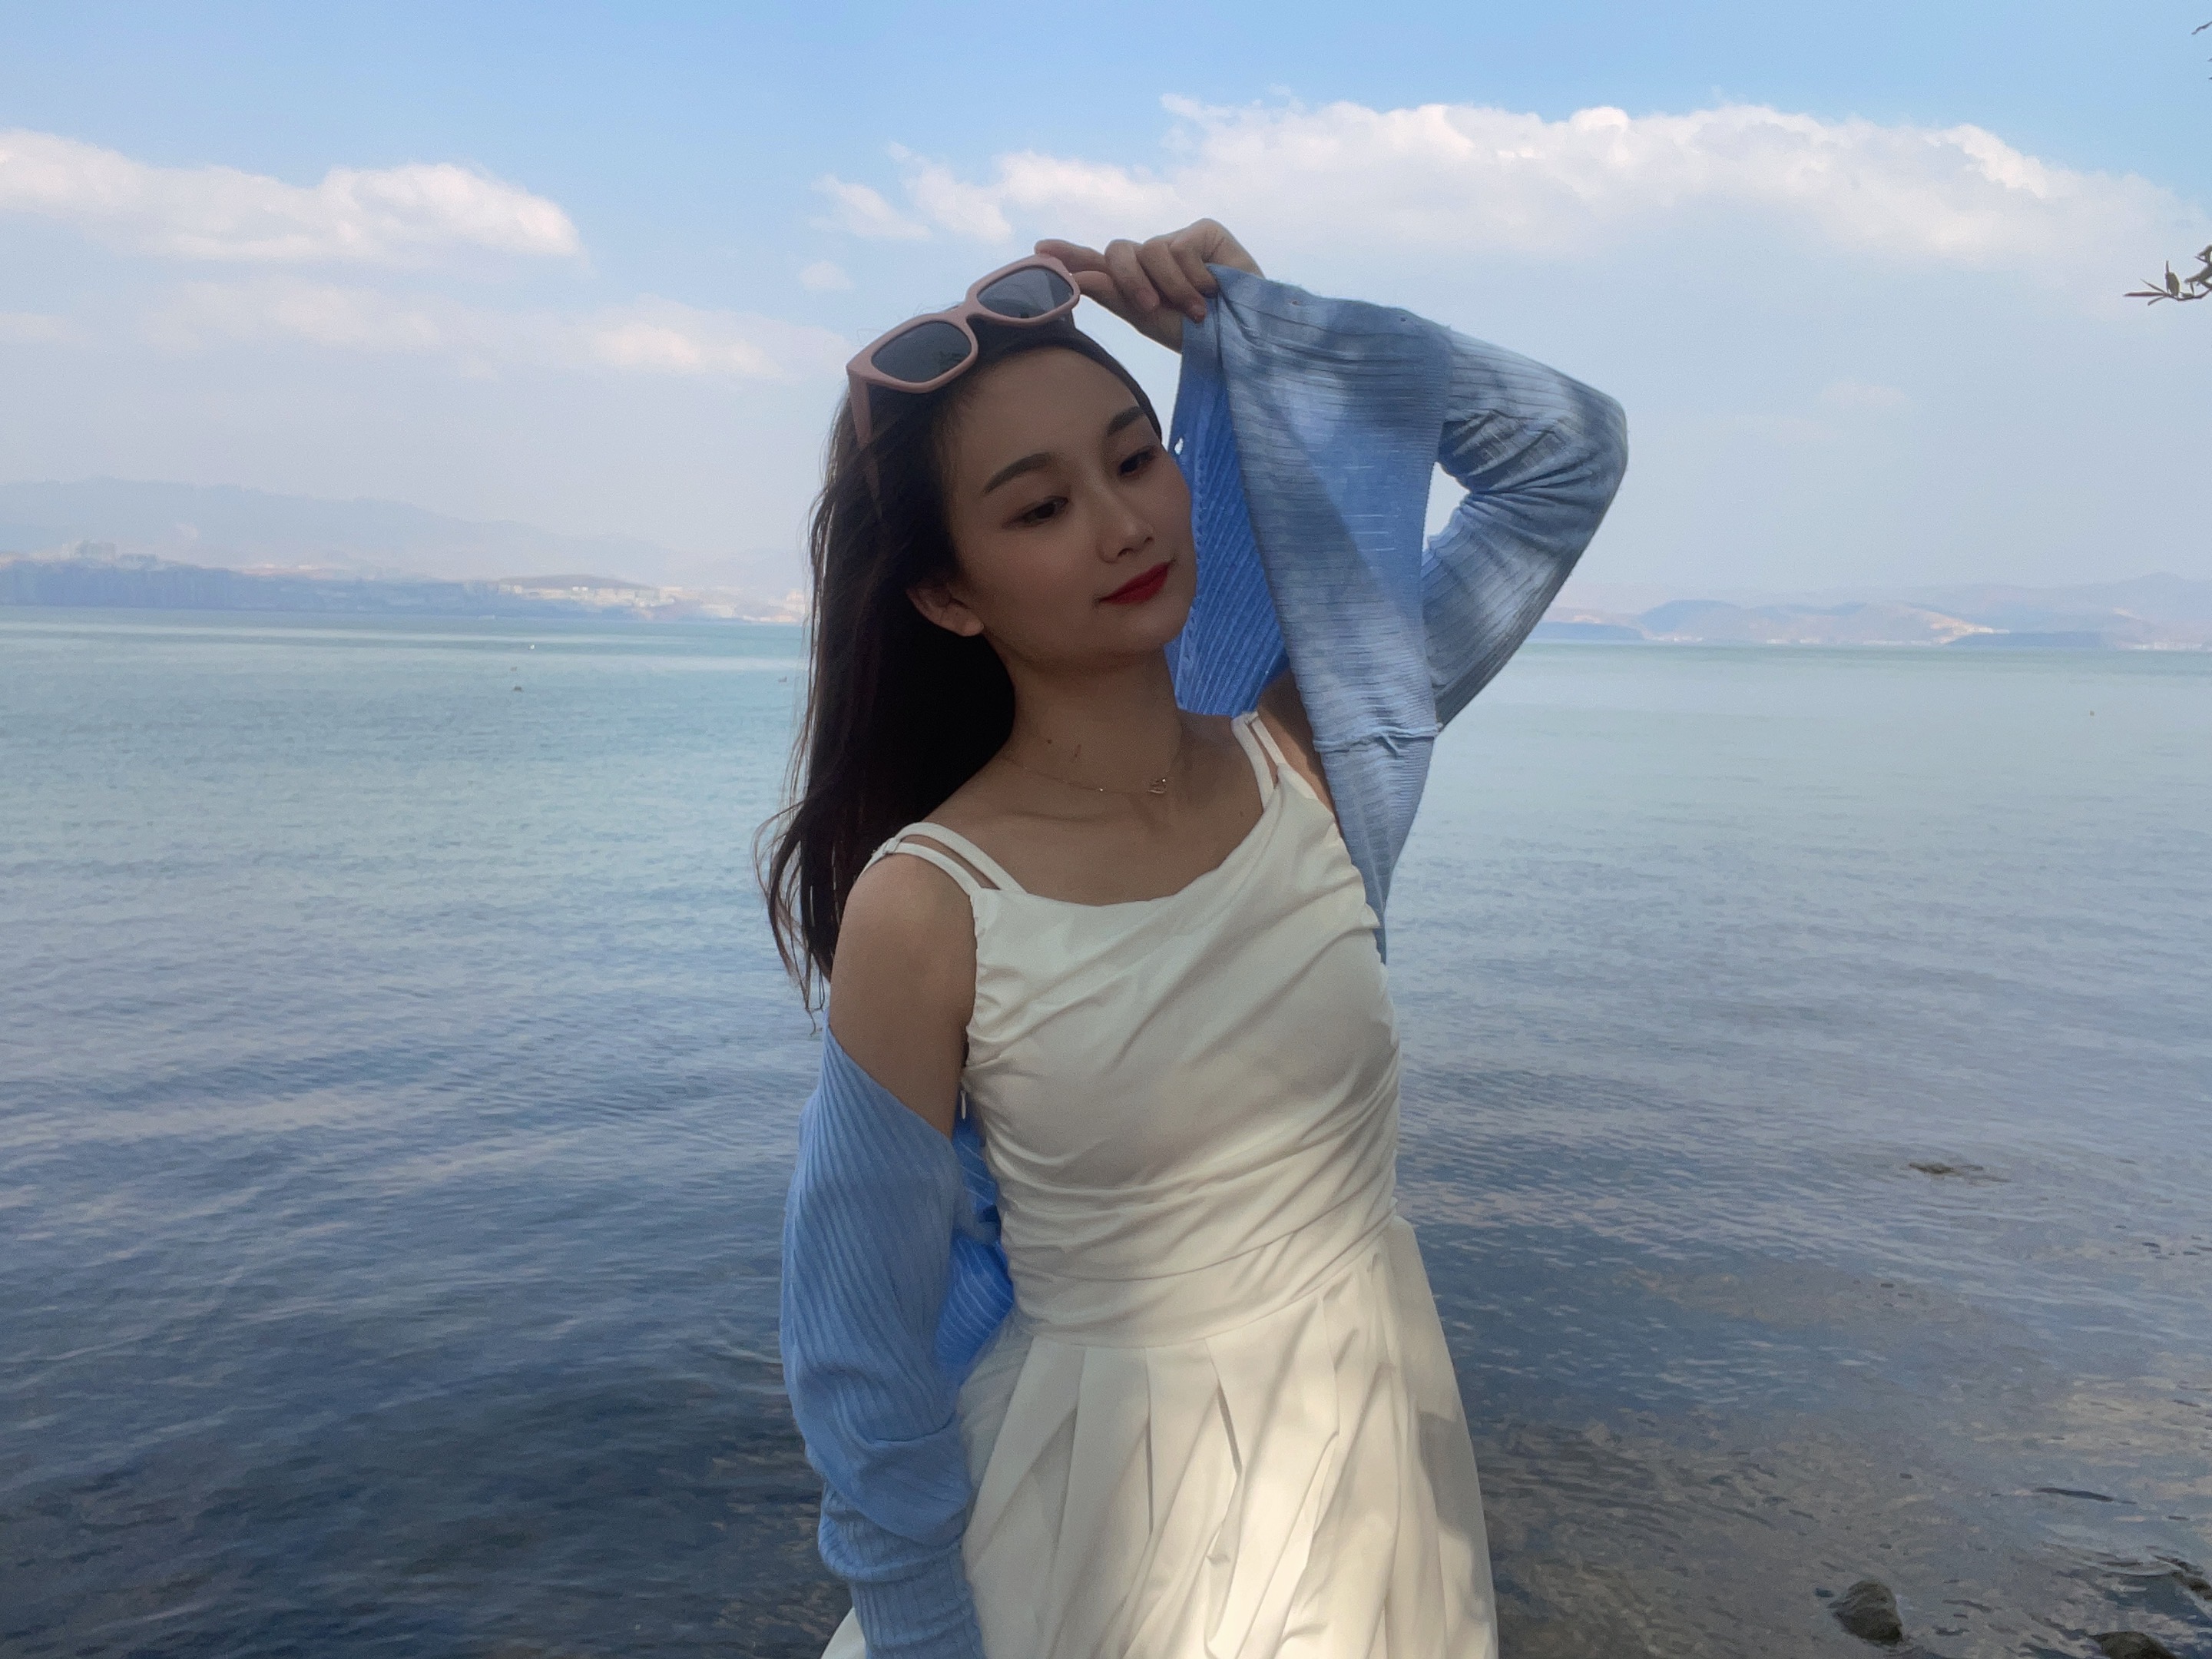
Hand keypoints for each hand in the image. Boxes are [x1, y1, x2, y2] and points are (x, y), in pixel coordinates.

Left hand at [1035, 219, 1261, 351]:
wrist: (1242, 338)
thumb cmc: (1197, 335)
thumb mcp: (1149, 320)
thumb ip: (1113, 295)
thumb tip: (1079, 276)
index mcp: (1133, 282)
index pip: (1096, 263)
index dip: (1070, 255)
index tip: (1041, 250)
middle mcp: (1151, 258)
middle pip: (1118, 251)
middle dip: (1129, 280)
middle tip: (1151, 307)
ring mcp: (1178, 242)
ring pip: (1151, 250)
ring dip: (1171, 287)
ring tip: (1196, 310)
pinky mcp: (1203, 232)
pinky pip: (1180, 247)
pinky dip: (1194, 277)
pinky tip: (1213, 291)